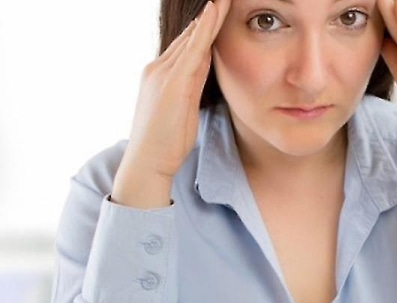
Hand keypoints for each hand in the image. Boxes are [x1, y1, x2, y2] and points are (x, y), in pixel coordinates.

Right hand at [113, 0, 230, 207]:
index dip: (203, 27)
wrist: (147, 162)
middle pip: (189, 36)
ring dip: (209, 15)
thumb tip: (205, 66)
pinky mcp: (171, 82)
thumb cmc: (165, 143)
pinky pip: (192, 49)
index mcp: (161, 76)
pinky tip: (215, 10)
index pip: (187, 45)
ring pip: (191, 37)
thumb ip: (192, 86)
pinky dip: (205, 29)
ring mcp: (163, 74)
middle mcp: (159, 69)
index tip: (218, 10)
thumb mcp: (183, 111)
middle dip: (208, 15)